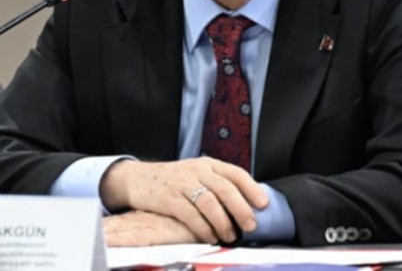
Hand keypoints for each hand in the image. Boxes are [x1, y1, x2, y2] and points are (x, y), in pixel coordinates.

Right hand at [100, 157, 267, 243]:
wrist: (138, 178)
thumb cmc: (173, 180)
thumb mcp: (196, 174)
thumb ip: (216, 185)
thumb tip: (245, 205)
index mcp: (208, 164)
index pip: (235, 173)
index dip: (251, 188)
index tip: (263, 204)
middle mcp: (197, 170)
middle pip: (225, 188)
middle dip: (241, 208)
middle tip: (251, 225)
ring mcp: (182, 183)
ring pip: (209, 202)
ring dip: (223, 221)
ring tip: (230, 235)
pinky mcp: (168, 197)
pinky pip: (189, 214)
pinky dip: (202, 227)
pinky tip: (209, 236)